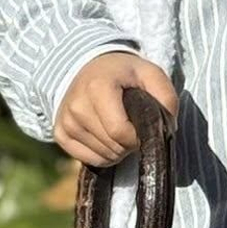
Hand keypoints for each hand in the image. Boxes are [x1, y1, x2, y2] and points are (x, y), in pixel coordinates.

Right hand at [54, 53, 177, 167]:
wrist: (91, 68)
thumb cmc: (125, 74)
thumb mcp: (151, 74)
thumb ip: (166, 98)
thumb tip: (167, 130)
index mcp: (97, 87)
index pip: (120, 132)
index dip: (138, 137)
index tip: (143, 127)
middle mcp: (76, 105)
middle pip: (112, 146)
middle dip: (130, 144)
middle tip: (133, 126)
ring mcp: (65, 121)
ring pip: (102, 156)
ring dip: (118, 150)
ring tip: (120, 128)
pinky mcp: (59, 133)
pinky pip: (88, 160)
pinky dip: (104, 155)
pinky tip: (107, 137)